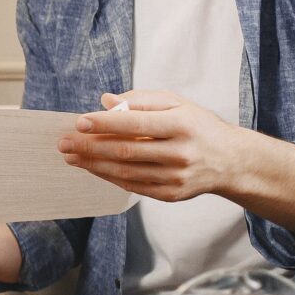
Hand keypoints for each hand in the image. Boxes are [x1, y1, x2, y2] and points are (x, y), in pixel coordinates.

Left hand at [56, 91, 248, 201]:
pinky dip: (109, 177)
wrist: (230, 161)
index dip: (105, 123)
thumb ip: (141, 100)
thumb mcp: (177, 103)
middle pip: (126, 151)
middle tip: (64, 143)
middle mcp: (180, 152)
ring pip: (126, 172)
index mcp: (181, 124)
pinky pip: (133, 186)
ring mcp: (176, 177)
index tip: (79, 121)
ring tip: (72, 157)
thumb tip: (106, 101)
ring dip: (94, 165)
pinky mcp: (171, 194)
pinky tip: (93, 168)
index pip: (135, 123)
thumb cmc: (198, 126)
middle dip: (90, 147)